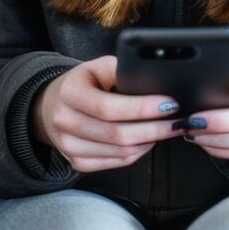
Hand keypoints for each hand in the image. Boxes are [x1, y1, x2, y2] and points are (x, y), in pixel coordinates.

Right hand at [31, 56, 182, 173]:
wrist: (50, 106)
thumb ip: (122, 70)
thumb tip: (155, 80)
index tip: (169, 104)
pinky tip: (148, 140)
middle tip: (178, 121)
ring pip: (120, 152)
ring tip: (167, 129)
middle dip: (155, 129)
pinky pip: (117, 162)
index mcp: (70, 93)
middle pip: (118, 135)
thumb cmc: (82, 84)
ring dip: (150, 142)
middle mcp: (65, 122)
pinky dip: (138, 153)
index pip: (109, 108)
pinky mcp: (77, 163)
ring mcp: (69, 146)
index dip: (143, 108)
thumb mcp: (97, 67)